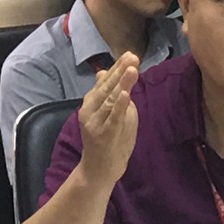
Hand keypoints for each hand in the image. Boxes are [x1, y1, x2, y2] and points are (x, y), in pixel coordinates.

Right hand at [76, 52, 139, 186]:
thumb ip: (105, 93)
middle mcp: (90, 110)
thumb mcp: (104, 113)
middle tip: (133, 57)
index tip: (130, 55)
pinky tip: (127, 94)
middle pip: (107, 88)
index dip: (117, 68)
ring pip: (111, 100)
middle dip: (121, 71)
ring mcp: (96, 123)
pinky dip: (120, 106)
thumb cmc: (105, 138)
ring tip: (132, 69)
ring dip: (122, 84)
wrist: (98, 168)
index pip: (105, 82)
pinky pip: (114, 118)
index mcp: (90, 103)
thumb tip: (103, 71)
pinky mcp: (105, 135)